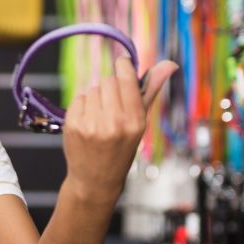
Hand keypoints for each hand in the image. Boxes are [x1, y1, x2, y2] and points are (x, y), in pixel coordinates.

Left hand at [61, 56, 177, 204]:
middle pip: (108, 80)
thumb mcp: (141, 123)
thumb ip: (151, 90)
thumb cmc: (121, 148)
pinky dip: (82, 107)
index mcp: (135, 121)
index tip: (122, 66)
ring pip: (92, 89)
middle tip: (112, 108)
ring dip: (95, 99)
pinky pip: (78, 98)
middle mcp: (114, 123)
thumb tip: (170, 64)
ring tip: (100, 119)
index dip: (123, 67)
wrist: (96, 179)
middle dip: (110, 89)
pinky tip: (87, 123)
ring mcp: (91, 125)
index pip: (126, 78)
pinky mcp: (72, 125)